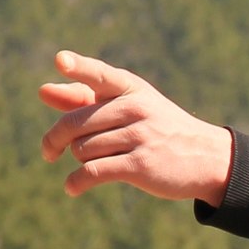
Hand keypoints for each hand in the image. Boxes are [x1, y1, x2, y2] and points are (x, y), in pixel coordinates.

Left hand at [39, 51, 234, 202]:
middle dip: (55, 140)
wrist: (205, 158)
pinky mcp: (140, 165)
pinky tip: (72, 188)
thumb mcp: (128, 107)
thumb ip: (84, 99)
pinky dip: (76, 182)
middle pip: (75, 123)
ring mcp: (139, 136)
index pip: (100, 75)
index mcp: (131, 88)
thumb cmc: (158, 129)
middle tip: (48, 152)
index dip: (79, 67)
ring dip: (80, 161)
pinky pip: (93, 172)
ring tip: (94, 163)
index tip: (61, 61)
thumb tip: (43, 91)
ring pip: (82, 149)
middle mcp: (135, 108)